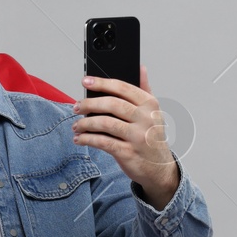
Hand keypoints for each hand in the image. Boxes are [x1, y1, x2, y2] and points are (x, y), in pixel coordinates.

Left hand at [69, 64, 179, 207]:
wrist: (159, 168)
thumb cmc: (152, 137)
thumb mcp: (153, 112)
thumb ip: (145, 90)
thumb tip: (141, 68)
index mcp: (150, 104)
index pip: (123, 88)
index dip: (102, 83)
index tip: (85, 81)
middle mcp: (145, 119)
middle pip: (112, 105)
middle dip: (89, 104)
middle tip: (77, 106)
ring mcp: (137, 137)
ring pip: (105, 124)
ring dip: (86, 124)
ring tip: (77, 125)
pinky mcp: (128, 153)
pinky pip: (103, 142)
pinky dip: (88, 139)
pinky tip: (80, 139)